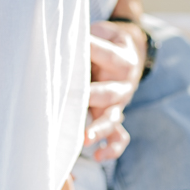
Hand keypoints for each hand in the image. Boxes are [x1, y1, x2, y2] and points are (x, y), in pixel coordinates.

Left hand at [85, 20, 146, 161]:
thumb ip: (87, 36)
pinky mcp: (114, 116)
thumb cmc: (105, 42)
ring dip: (99, 129)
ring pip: (113, 118)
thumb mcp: (101, 32)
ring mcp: (120, 104)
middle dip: (91, 95)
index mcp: (123, 59)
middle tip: (73, 98)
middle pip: (110, 92)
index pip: (106, 55)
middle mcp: (123, 84)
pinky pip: (119, 137)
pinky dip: (112, 148)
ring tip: (85, 138)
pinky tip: (98, 156)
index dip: (91, 50)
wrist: (127, 55)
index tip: (71, 50)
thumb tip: (61, 35)